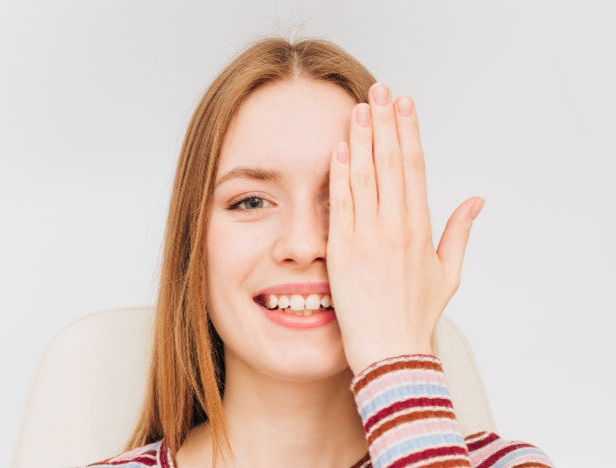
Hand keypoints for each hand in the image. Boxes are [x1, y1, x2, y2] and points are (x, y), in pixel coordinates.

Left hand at [327, 83, 484, 374]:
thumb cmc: (417, 315)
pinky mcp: (342, 252)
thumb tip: (476, 199)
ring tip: (360, 107)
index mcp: (420, 228)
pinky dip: (339, 174)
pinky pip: (340, 205)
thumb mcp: (448, 273)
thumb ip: (460, 232)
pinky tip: (339, 147)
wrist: (391, 352)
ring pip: (365, 177)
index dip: (409, 132)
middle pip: (391, 163)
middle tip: (380, 90)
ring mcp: (367, 238)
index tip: (405, 103)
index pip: (415, 167)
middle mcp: (395, 227)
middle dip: (385, 123)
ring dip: (362, 138)